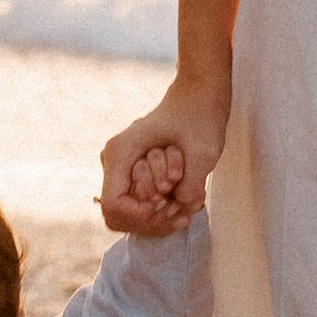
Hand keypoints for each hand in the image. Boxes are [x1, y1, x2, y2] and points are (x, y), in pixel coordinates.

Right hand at [99, 75, 228, 234]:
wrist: (199, 98)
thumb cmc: (199, 116)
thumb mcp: (203, 149)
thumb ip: (192, 183)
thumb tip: (183, 205)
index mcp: (121, 152)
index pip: (113, 205)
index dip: (139, 216)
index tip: (166, 206)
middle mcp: (116, 163)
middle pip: (119, 216)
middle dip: (152, 218)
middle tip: (180, 207)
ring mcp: (124, 171)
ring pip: (131, 215)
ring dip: (159, 216)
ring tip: (185, 203)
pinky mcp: (135, 177)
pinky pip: (141, 208)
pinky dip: (162, 213)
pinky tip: (183, 205)